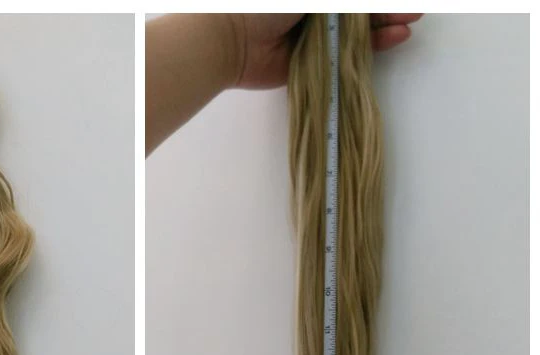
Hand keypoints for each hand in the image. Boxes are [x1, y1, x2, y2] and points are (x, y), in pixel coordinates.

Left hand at [225, 13, 423, 89]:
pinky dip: (372, 45)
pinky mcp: (315, 60)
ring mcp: (317, 34)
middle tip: (414, 10)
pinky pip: (349, 53)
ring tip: (410, 20)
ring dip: (386, 23)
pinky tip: (395, 36)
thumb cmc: (263, 3)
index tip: (402, 2)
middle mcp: (316, 10)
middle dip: (387, 7)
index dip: (376, 0)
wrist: (230, 39)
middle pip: (359, 9)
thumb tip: (353, 8)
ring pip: (359, 28)